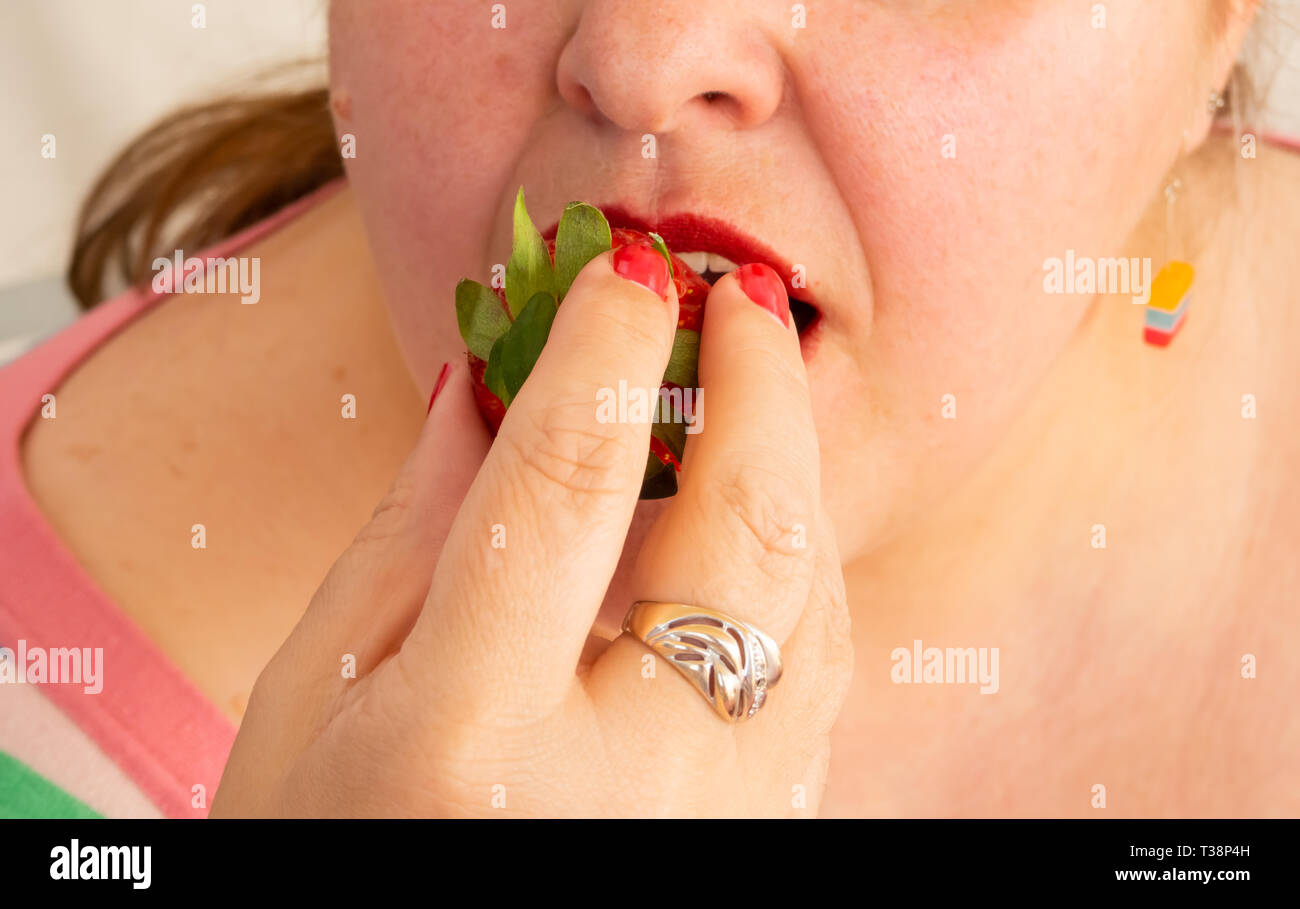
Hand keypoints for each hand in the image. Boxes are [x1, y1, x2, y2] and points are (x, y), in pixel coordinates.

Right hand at [211, 246, 853, 816]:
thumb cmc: (322, 848)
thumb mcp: (315, 694)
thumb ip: (411, 530)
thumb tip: (481, 379)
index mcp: (473, 739)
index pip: (561, 491)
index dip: (599, 354)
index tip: (621, 269)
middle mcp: (622, 784)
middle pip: (736, 535)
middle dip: (753, 386)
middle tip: (736, 293)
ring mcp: (714, 822)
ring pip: (808, 602)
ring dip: (793, 467)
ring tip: (756, 377)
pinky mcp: (757, 833)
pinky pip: (814, 674)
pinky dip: (798, 565)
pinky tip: (763, 506)